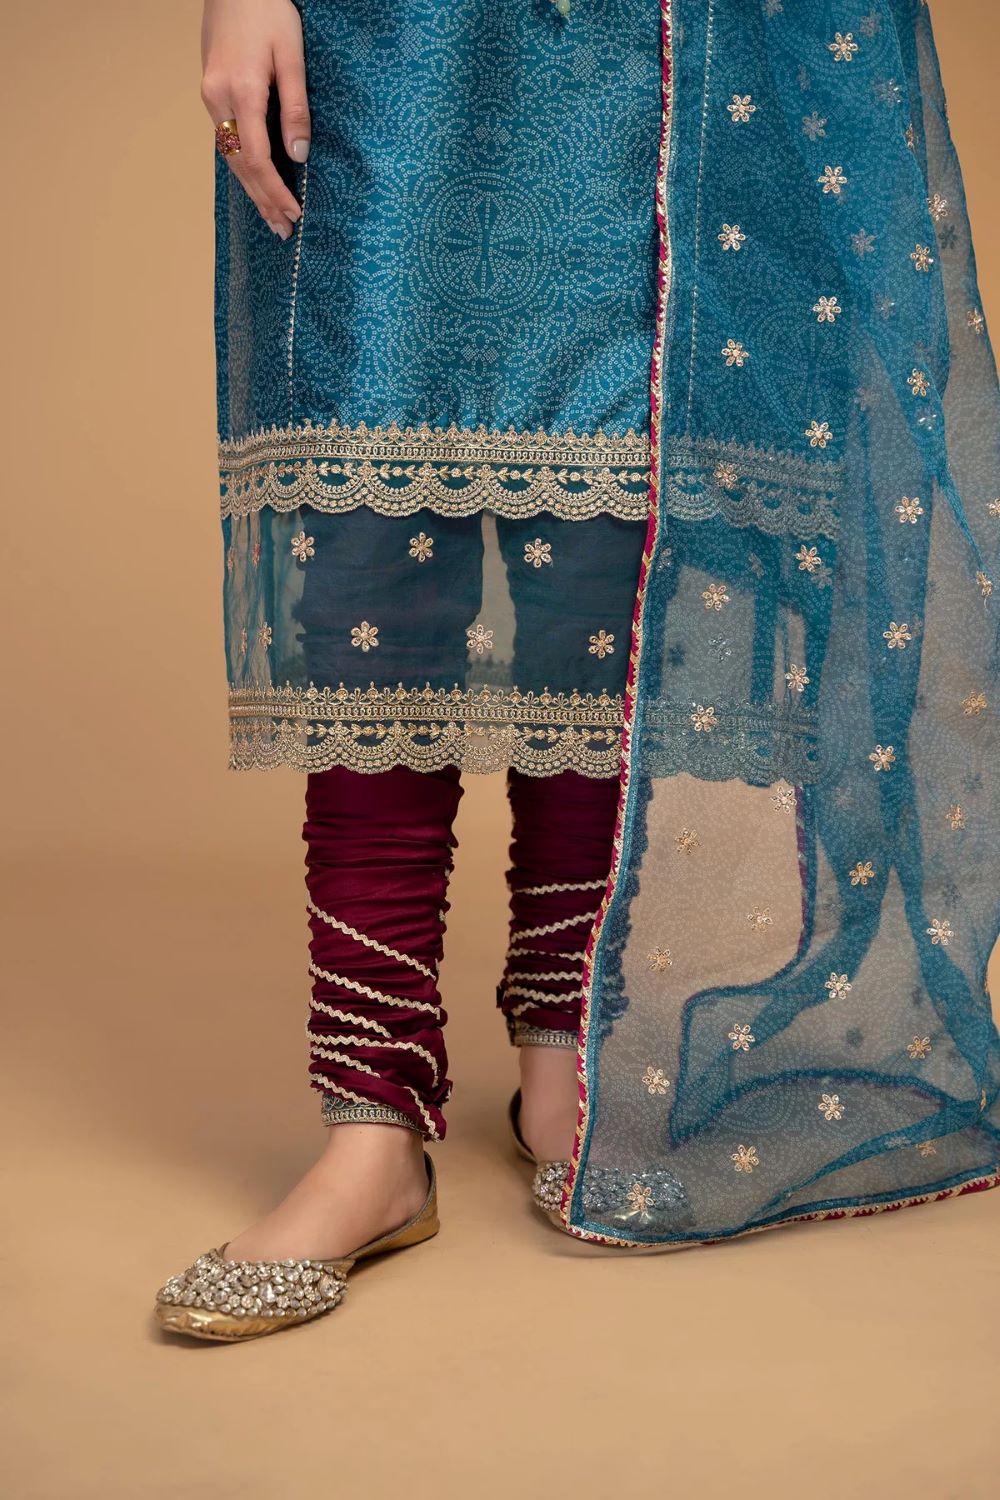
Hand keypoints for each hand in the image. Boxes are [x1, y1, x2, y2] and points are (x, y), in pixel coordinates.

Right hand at [201, 0, 309, 239]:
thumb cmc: (267, 10)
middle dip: (263, 201)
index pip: (257, 158)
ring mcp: (210, 97)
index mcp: (242, 91)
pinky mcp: (211, 93)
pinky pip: (226, 141)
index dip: (275, 191)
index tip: (294, 213)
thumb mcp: (291, 54)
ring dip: (251, 190)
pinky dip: (242, 168)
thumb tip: (299, 156)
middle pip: (240, 165)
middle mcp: (218, 100)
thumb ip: (296, 107)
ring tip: (271, 218)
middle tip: (283, 231)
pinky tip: (254, 184)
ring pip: (229, 157)